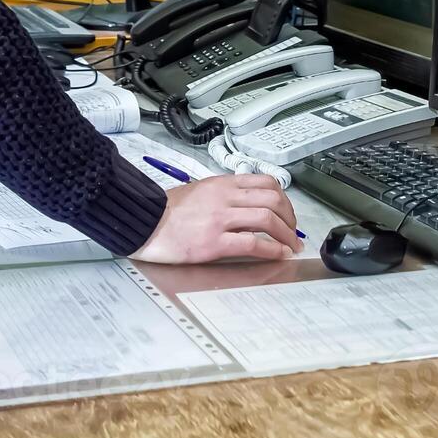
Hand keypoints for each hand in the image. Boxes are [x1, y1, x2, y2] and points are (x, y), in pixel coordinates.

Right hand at [128, 173, 302, 263]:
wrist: (144, 222)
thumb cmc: (166, 210)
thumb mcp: (198, 190)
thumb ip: (223, 194)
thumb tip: (247, 205)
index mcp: (220, 183)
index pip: (265, 182)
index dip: (284, 199)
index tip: (287, 213)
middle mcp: (223, 197)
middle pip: (273, 199)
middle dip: (290, 218)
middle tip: (292, 231)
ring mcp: (220, 218)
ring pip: (268, 219)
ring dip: (286, 235)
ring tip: (290, 246)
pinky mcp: (214, 241)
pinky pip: (253, 243)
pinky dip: (272, 249)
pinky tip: (278, 255)